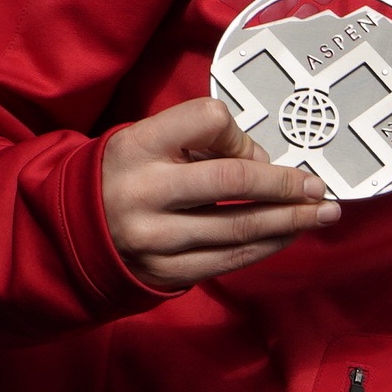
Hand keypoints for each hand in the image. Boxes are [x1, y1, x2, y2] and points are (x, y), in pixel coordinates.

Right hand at [101, 96, 336, 290]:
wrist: (71, 229)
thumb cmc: (125, 176)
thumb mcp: (148, 140)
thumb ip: (202, 141)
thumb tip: (264, 163)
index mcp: (138, 146)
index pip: (209, 120)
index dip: (242, 134)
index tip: (258, 150)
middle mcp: (143, 191)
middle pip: (234, 181)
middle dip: (286, 185)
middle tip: (318, 187)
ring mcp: (153, 237)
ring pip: (239, 227)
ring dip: (290, 220)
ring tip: (320, 213)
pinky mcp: (163, 271)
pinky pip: (229, 259)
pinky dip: (267, 245)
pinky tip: (289, 234)